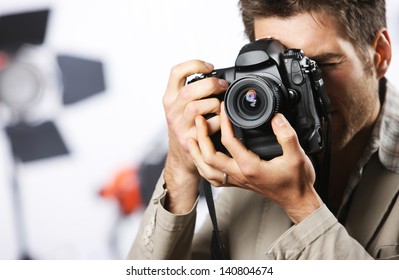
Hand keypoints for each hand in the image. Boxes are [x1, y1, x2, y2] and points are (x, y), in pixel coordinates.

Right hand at [162, 60, 227, 213]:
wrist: (181, 157)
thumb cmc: (186, 128)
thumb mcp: (181, 108)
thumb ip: (193, 92)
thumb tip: (218, 77)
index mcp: (170, 98)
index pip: (175, 72)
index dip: (194, 65)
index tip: (209, 67)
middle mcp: (172, 111)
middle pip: (188, 91)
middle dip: (210, 84)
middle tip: (222, 86)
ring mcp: (179, 126)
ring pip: (196, 108)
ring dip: (214, 104)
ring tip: (221, 105)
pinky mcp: (189, 140)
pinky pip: (208, 126)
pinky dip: (219, 121)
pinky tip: (222, 120)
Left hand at [187, 104, 321, 222]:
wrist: (296, 199)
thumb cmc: (295, 181)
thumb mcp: (296, 155)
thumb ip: (286, 134)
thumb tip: (276, 117)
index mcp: (250, 167)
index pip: (229, 142)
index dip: (224, 123)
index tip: (223, 109)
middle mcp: (239, 175)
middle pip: (209, 157)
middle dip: (201, 137)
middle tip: (199, 120)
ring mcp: (236, 180)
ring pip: (206, 170)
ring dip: (196, 153)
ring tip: (191, 137)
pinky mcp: (237, 182)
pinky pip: (212, 176)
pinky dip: (203, 165)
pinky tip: (201, 157)